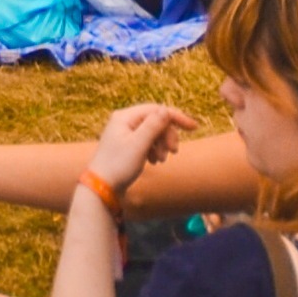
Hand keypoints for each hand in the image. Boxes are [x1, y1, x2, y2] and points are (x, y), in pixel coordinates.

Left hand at [85, 104, 199, 197]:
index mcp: (124, 117)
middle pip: (156, 121)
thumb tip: (166, 109)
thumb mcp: (139, 145)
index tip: (194, 128)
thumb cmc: (119, 165)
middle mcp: (124, 121)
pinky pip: (148, 142)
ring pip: (154, 132)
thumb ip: (153, 126)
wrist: (103, 187)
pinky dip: (155, 150)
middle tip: (173, 152)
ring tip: (160, 160)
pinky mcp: (128, 145)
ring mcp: (125, 133)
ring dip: (162, 145)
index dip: (176, 117)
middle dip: (167, 135)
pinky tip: (154, 161)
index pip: (156, 110)